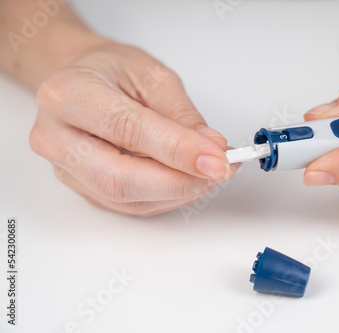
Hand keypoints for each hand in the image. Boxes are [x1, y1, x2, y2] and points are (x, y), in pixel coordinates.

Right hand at [30, 42, 235, 215]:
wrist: (82, 81)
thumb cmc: (113, 72)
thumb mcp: (153, 76)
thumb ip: (182, 115)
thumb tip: (212, 149)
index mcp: (69, 94)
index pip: (128, 129)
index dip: (178, 149)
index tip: (218, 159)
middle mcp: (56, 137)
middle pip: (118, 178)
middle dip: (178, 182)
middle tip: (219, 172)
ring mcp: (65, 168)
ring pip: (126, 199)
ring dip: (178, 192)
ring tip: (209, 173)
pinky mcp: (82, 188)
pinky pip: (129, 205)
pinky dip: (167, 197)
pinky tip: (188, 180)